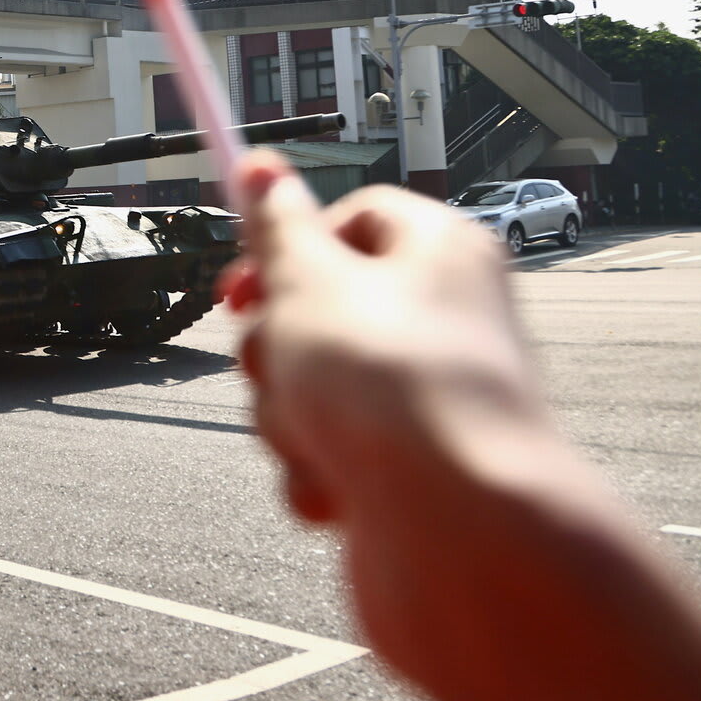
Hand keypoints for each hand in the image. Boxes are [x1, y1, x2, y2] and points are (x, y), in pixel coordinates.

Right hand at [223, 150, 557, 522]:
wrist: (462, 534)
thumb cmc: (389, 386)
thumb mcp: (308, 281)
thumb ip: (275, 226)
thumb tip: (261, 166)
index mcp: (440, 253)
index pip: (355, 219)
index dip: (287, 249)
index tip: (237, 290)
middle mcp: (446, 322)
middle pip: (323, 310)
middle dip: (277, 349)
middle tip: (277, 367)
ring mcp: (429, 403)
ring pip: (315, 388)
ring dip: (288, 416)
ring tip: (316, 441)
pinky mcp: (413, 473)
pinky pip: (335, 456)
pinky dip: (319, 473)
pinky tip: (336, 494)